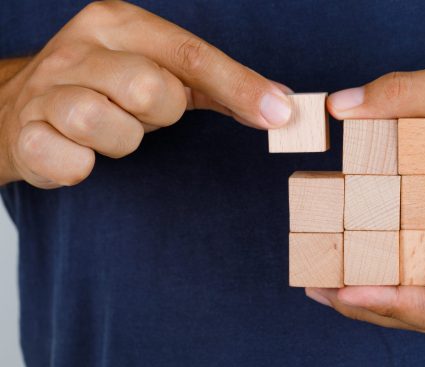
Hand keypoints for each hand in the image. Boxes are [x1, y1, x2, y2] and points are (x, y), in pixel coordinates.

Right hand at [0, 0, 291, 187]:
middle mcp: (80, 47)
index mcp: (119, 23)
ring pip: (112, 127)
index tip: (280, 113)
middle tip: (139, 113)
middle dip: (158, 114)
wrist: (15, 107)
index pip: (191, 55)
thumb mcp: (158, 69)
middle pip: (153, 90)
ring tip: (107, 129)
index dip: (239, 86)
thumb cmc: (105, 87)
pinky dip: (84, 166)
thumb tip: (280, 104)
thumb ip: (216, 84)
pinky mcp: (25, 135)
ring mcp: (46, 89)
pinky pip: (74, 164)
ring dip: (122, 141)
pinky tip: (75, 150)